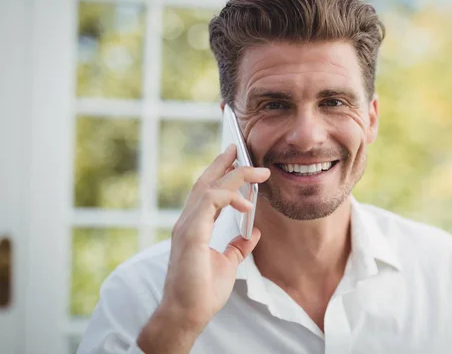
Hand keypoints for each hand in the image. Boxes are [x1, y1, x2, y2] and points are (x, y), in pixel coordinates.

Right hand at [138, 144, 269, 352]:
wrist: (188, 313)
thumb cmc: (202, 291)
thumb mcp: (228, 263)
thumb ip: (238, 245)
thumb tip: (253, 231)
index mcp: (195, 226)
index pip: (207, 191)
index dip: (221, 174)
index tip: (238, 161)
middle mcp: (187, 221)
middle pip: (204, 182)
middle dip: (222, 162)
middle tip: (238, 146)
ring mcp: (187, 226)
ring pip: (208, 187)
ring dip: (233, 175)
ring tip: (255, 169)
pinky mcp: (191, 234)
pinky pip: (210, 202)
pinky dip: (229, 196)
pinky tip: (246, 201)